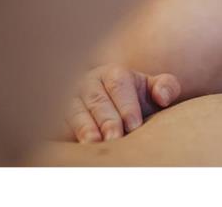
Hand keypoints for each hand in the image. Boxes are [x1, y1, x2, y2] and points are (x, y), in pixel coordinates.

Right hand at [62, 64, 180, 142]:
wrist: (109, 104)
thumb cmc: (134, 98)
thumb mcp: (151, 89)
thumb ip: (166, 87)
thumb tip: (164, 97)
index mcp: (113, 74)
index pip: (119, 85)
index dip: (127, 105)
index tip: (134, 126)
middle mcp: (88, 83)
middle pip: (97, 100)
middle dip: (106, 119)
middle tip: (115, 138)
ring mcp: (69, 99)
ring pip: (74, 111)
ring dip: (83, 127)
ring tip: (93, 143)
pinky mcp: (56, 117)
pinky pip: (56, 122)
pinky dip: (62, 132)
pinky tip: (71, 146)